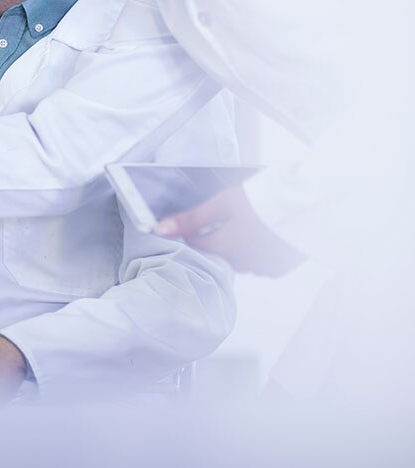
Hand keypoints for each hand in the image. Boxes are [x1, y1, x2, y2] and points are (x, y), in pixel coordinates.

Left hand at [154, 184, 304, 276]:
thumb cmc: (263, 199)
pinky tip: (262, 234)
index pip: (196, 246)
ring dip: (238, 248)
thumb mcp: (222, 203)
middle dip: (217, 241)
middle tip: (225, 220)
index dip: (193, 232)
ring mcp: (265, 268)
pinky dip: (257, 251)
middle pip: (219, 255)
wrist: (310, 202)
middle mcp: (243, 265)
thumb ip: (191, 218)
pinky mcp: (282, 267)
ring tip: (245, 225)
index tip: (196, 221)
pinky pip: (261, 263)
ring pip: (240, 261)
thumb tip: (158, 230)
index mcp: (225, 249)